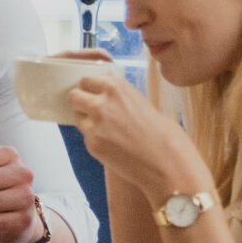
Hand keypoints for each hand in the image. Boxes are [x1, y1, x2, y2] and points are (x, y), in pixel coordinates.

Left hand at [62, 66, 212, 203]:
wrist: (167, 162)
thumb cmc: (162, 133)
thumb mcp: (140, 102)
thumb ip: (118, 95)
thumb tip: (103, 88)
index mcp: (116, 88)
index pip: (86, 80)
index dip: (89, 88)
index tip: (91, 94)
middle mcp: (101, 103)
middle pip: (73, 96)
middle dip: (80, 102)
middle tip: (91, 110)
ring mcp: (94, 125)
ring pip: (76, 117)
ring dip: (86, 121)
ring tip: (107, 130)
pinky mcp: (92, 144)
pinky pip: (85, 136)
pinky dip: (94, 138)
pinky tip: (112, 144)